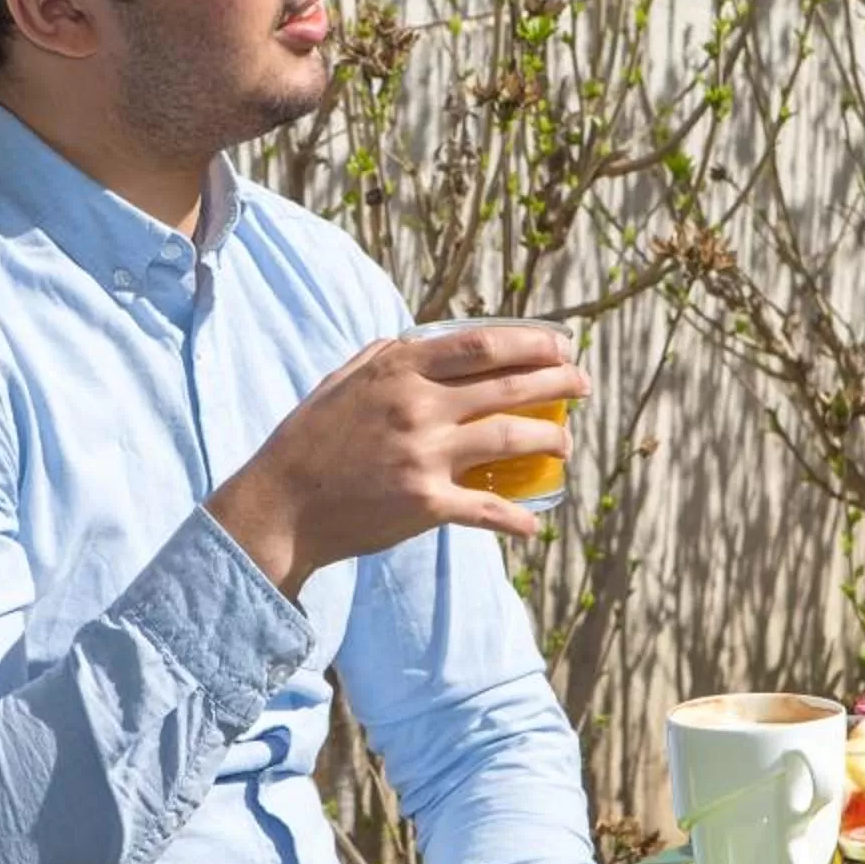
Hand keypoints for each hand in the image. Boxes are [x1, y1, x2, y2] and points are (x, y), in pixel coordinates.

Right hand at [208, 322, 588, 595]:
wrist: (281, 507)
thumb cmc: (308, 441)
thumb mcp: (341, 382)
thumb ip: (382, 357)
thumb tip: (419, 339)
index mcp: (399, 370)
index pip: (483, 345)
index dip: (531, 343)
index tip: (561, 346)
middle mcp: (418, 407)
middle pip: (508, 388)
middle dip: (558, 384)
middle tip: (583, 386)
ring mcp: (424, 456)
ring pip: (511, 440)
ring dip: (550, 440)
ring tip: (565, 444)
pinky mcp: (425, 504)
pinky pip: (487, 509)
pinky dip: (516, 518)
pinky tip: (534, 523)